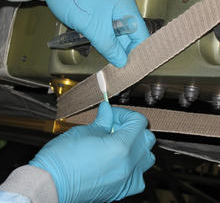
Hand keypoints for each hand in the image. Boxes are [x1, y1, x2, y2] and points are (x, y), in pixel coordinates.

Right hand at [29, 102, 155, 202]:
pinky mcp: (122, 190)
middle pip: (147, 138)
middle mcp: (128, 165)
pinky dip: (133, 164)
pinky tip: (118, 160)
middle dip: (132, 128)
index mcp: (120, 147)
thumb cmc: (62, 159)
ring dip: (136, 146)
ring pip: (147, 157)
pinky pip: (139, 175)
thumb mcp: (84, 132)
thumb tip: (107, 110)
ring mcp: (127, 179)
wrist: (51, 184)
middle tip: (114, 126)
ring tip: (118, 142)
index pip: (138, 122)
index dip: (124, 114)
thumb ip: (102, 121)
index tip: (112, 114)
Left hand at [43, 0, 149, 66]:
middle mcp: (120, 7)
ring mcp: (109, 10)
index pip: (140, 34)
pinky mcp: (98, 14)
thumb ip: (109, 46)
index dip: (138, 52)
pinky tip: (104, 52)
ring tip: (114, 64)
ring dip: (114, 49)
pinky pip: (106, 31)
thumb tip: (121, 61)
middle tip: (122, 69)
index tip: (133, 66)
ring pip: (117, 35)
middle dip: (125, 53)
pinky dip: (105, 42)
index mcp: (125, 6)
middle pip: (129, 36)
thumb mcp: (93, 27)